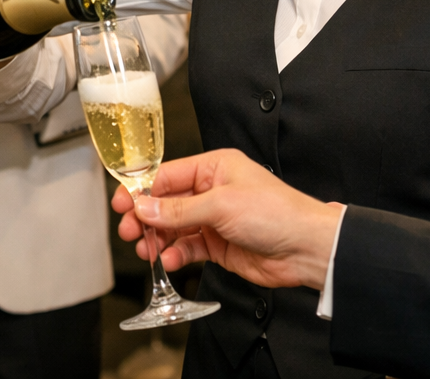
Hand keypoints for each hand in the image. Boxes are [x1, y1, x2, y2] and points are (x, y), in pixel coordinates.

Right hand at [110, 149, 342, 289]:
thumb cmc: (277, 213)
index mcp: (214, 168)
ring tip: (146, 251)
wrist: (307, 249)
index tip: (123, 205)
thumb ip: (179, 209)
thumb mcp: (221, 205)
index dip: (142, 191)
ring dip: (158, 239)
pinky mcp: (218, 245)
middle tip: (129, 231)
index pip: (167, 176)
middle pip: (166, 203)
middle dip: (146, 217)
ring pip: (174, 228)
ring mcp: (214, 219)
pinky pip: (187, 248)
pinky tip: (169, 261)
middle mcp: (212, 191)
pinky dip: (175, 255)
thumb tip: (144, 208)